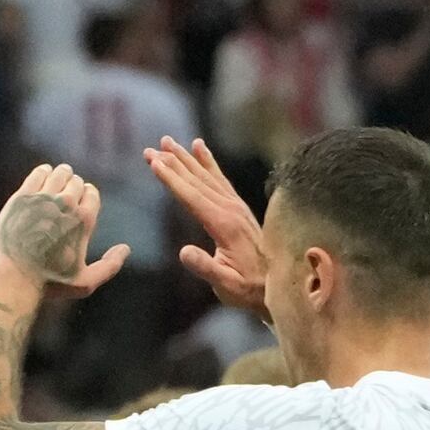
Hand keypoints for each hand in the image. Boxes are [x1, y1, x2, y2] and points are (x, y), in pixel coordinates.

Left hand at [0, 165, 129, 295]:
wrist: (14, 278)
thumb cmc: (50, 283)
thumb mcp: (85, 282)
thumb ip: (109, 266)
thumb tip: (125, 248)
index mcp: (84, 220)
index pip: (92, 193)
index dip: (87, 195)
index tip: (80, 201)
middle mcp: (67, 204)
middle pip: (76, 182)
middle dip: (73, 186)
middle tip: (66, 193)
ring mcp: (44, 198)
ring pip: (59, 173)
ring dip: (60, 175)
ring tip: (56, 181)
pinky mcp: (23, 196)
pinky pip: (39, 173)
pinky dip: (43, 172)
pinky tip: (43, 177)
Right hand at [146, 136, 267, 317]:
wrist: (279, 283)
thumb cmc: (248, 288)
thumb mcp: (226, 285)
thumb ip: (206, 268)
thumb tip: (183, 252)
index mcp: (224, 225)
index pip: (191, 197)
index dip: (171, 179)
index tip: (154, 162)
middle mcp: (230, 209)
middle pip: (196, 180)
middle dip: (172, 163)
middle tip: (151, 148)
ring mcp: (236, 206)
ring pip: (206, 175)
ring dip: (185, 158)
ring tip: (167, 141)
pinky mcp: (238, 206)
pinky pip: (219, 178)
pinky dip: (208, 161)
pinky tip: (199, 147)